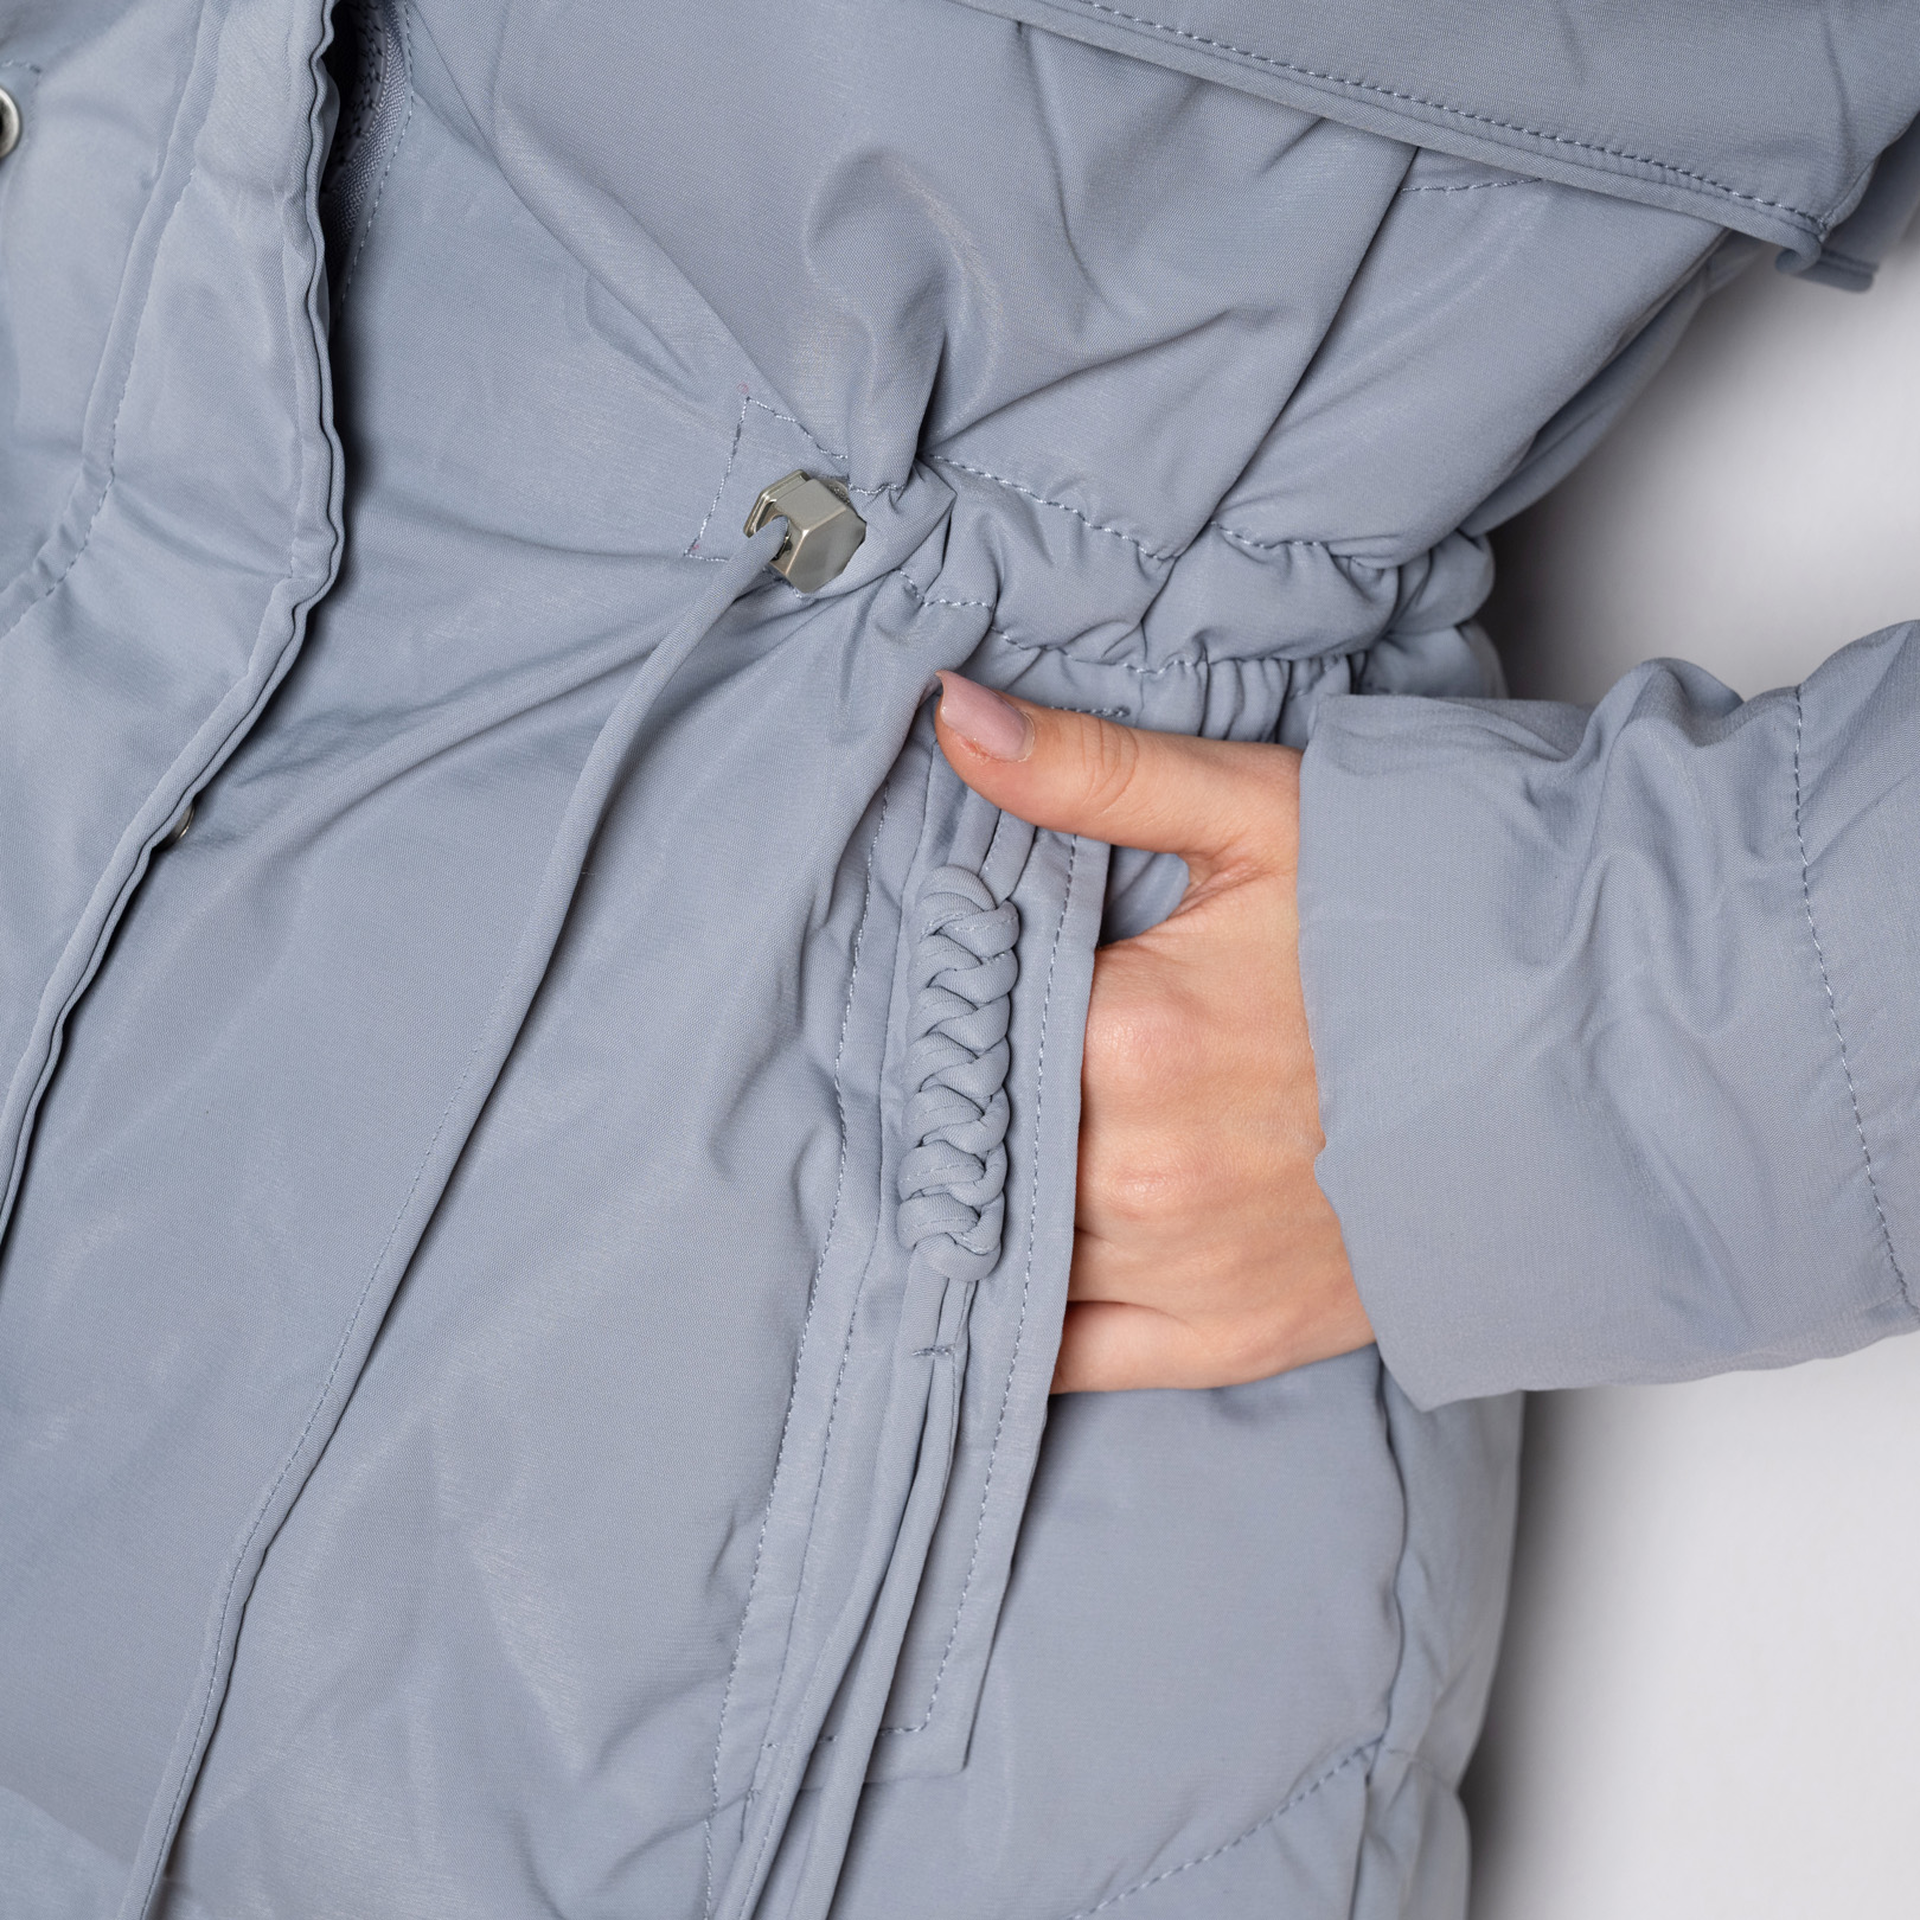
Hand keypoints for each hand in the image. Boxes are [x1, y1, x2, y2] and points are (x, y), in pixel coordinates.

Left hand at [933, 674, 1372, 1392]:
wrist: (1580, 1056)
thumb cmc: (1422, 930)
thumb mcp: (1256, 815)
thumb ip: (1089, 772)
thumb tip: (953, 719)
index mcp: (1128, 1037)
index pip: (950, 1037)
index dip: (928, 1017)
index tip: (921, 1003)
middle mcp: (1136, 1173)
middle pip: (967, 1150)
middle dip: (942, 1114)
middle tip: (928, 1082)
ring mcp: (1180, 1270)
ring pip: (999, 1257)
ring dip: (963, 1215)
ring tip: (942, 1172)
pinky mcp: (1224, 1339)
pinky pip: (1067, 1356)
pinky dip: (1014, 1323)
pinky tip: (984, 1283)